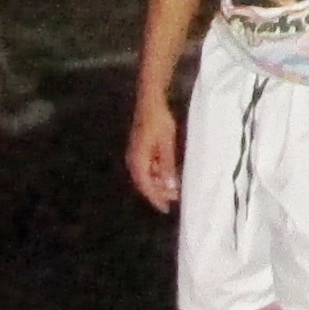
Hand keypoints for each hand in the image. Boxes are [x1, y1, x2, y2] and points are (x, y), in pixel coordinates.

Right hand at [126, 95, 183, 213]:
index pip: (145, 186)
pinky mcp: (139, 149)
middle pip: (144, 183)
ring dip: (158, 182)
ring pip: (146, 175)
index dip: (155, 198)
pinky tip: (168, 174)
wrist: (150, 101)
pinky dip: (157, 173)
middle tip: (175, 197)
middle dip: (158, 192)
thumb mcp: (166, 144)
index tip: (166, 208)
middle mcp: (133, 160)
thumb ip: (167, 166)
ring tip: (174, 187)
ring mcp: (135, 154)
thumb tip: (169, 186)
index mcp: (138, 160)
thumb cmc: (159, 121)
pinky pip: (147, 167)